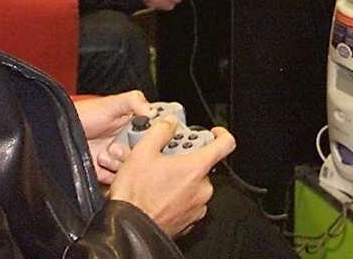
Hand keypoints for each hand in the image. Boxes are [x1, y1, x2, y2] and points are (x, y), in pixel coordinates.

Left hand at [75, 91, 152, 183]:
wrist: (59, 134)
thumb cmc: (83, 115)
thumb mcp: (111, 103)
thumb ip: (133, 100)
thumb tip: (153, 111)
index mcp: (136, 126)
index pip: (157, 134)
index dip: (160, 138)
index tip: (158, 139)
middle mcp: (130, 143)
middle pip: (148, 155)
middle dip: (139, 153)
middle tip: (126, 145)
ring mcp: (119, 159)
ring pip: (134, 169)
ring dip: (122, 162)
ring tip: (108, 152)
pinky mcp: (108, 173)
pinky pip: (118, 179)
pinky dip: (112, 174)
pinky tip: (102, 161)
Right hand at [106, 119, 234, 236]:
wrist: (127, 229)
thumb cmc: (135, 196)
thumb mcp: (142, 153)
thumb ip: (161, 131)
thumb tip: (170, 123)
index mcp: (196, 168)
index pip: (225, 144)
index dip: (221, 134)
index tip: (214, 132)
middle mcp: (202, 188)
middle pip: (203, 165)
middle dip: (186, 159)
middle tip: (166, 158)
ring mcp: (198, 207)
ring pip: (194, 183)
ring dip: (180, 178)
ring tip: (158, 178)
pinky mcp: (190, 221)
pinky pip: (189, 201)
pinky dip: (178, 195)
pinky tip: (160, 194)